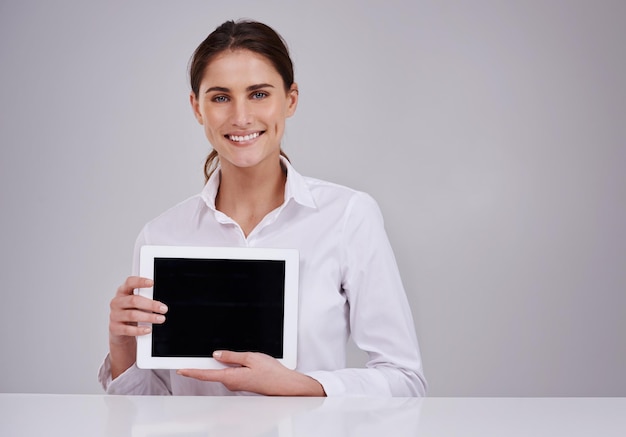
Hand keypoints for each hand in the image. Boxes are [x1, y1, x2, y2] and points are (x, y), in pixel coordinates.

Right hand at [108, 276, 167, 377]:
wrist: (121, 334)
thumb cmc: (135, 316)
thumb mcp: (141, 306)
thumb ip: (148, 299)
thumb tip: (166, 298)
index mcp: (124, 292)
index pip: (129, 282)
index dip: (140, 281)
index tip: (152, 282)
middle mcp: (117, 302)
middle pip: (133, 300)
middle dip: (150, 304)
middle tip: (164, 309)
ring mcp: (114, 316)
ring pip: (131, 314)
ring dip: (148, 317)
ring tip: (160, 320)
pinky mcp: (115, 329)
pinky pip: (127, 329)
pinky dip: (139, 329)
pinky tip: (148, 331)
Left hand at [177, 351, 325, 396]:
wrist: (284, 384)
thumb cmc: (271, 372)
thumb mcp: (250, 357)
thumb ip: (231, 356)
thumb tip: (216, 354)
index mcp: (231, 377)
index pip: (206, 374)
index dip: (191, 371)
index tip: (180, 369)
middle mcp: (231, 383)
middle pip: (213, 371)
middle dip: (209, 363)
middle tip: (205, 355)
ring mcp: (236, 384)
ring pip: (222, 371)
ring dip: (222, 363)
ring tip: (232, 356)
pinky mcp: (241, 383)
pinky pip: (230, 373)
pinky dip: (229, 366)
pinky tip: (238, 361)